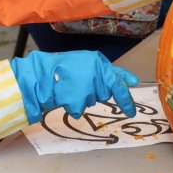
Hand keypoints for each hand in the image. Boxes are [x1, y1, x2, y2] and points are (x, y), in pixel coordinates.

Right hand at [10, 51, 137, 123]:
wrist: (40, 75)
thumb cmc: (63, 66)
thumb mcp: (88, 61)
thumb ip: (110, 71)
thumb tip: (132, 82)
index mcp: (99, 63)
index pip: (118, 83)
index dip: (126, 99)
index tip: (132, 111)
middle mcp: (95, 76)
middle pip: (104, 94)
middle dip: (95, 92)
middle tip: (80, 84)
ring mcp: (87, 90)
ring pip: (91, 101)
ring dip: (82, 97)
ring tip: (69, 86)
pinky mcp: (77, 102)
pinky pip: (79, 110)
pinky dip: (72, 105)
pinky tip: (64, 94)